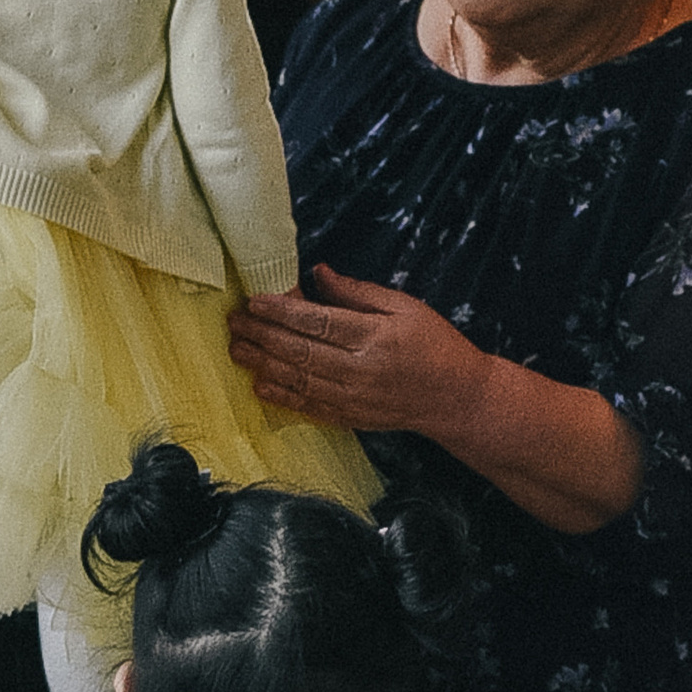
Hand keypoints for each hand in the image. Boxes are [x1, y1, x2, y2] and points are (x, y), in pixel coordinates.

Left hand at [227, 262, 488, 443]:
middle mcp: (361, 370)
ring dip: (263, 364)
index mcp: (376, 337)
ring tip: (237, 348)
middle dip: (263, 335)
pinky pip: (309, 407)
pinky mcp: (350, 418)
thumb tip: (318, 273)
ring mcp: (354, 398)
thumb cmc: (434, 344)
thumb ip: (359, 292)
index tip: (254, 301)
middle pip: (301, 351)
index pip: (319, 322)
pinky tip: (260, 384)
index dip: (282, 312)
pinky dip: (282, 396)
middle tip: (235, 321)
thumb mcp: (405, 307)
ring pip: (299, 380)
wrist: (456, 398)